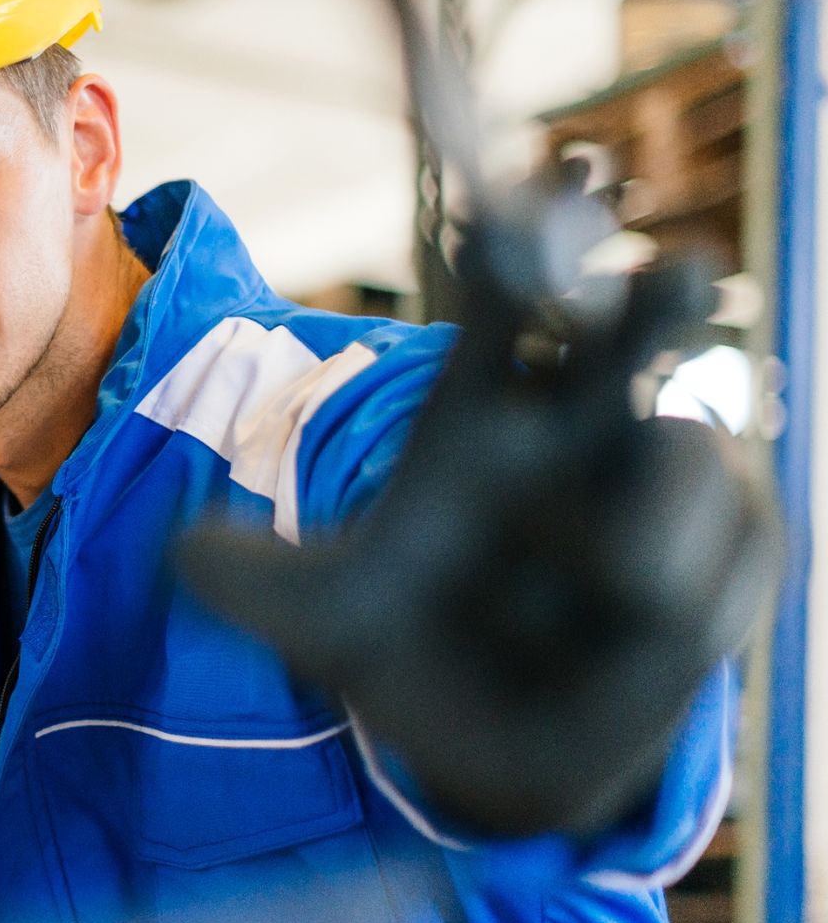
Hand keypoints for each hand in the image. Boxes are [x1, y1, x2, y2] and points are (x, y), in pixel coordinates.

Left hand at [176, 161, 779, 836]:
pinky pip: (739, 548)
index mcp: (479, 415)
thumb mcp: (319, 615)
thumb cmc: (404, 642)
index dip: (524, 239)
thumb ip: (255, 582)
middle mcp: (576, 431)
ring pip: (686, 454)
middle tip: (674, 270)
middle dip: (653, 300)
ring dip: (648, 519)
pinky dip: (694, 587)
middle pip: (624, 336)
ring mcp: (658, 492)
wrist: (485, 747)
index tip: (554, 174)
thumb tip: (183, 547)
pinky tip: (647, 626)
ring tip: (612, 580)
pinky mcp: (726, 560)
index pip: (506, 300)